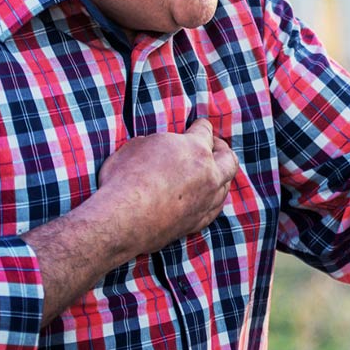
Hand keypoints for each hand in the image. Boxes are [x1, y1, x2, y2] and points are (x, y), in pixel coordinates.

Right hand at [93, 118, 238, 258]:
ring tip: (208, 174)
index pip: (206, 130)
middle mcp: (209, 174)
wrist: (121, 221)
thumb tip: (154, 146)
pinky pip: (215, 208)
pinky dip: (212, 199)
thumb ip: (154, 143)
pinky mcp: (197, 223)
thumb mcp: (136, 147)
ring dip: (219, 176)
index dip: (199, 126)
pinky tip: (203, 198)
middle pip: (229, 158)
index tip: (197, 126)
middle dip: (221, 150)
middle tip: (211, 147)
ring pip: (225, 186)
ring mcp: (206, 201)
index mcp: (195, 149)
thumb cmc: (123, 180)